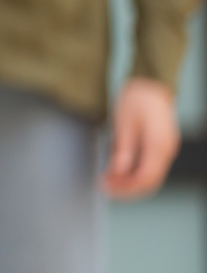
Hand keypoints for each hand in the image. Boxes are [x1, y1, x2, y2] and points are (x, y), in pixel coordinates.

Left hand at [104, 76, 179, 198]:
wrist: (151, 84)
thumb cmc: (137, 99)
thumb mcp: (124, 123)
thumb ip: (123, 150)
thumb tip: (118, 172)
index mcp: (159, 145)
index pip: (144, 178)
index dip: (124, 187)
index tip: (105, 187)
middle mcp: (167, 151)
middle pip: (149, 181)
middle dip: (127, 188)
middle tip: (104, 187)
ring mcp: (166, 150)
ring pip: (150, 176)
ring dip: (130, 182)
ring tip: (108, 180)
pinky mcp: (162, 147)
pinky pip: (150, 167)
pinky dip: (135, 173)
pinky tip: (119, 171)